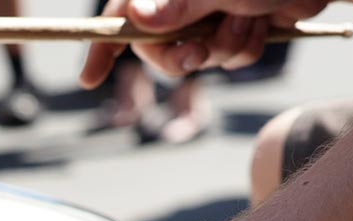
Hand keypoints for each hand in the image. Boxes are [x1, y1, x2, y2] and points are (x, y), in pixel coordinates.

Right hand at [80, 0, 329, 87]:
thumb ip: (179, 5)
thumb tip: (135, 17)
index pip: (120, 14)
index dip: (101, 47)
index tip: (89, 80)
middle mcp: (183, 1)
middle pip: (157, 48)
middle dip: (182, 56)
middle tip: (199, 52)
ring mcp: (210, 15)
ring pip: (200, 57)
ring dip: (227, 47)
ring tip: (248, 17)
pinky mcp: (236, 29)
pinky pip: (230, 59)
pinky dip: (247, 48)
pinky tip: (264, 22)